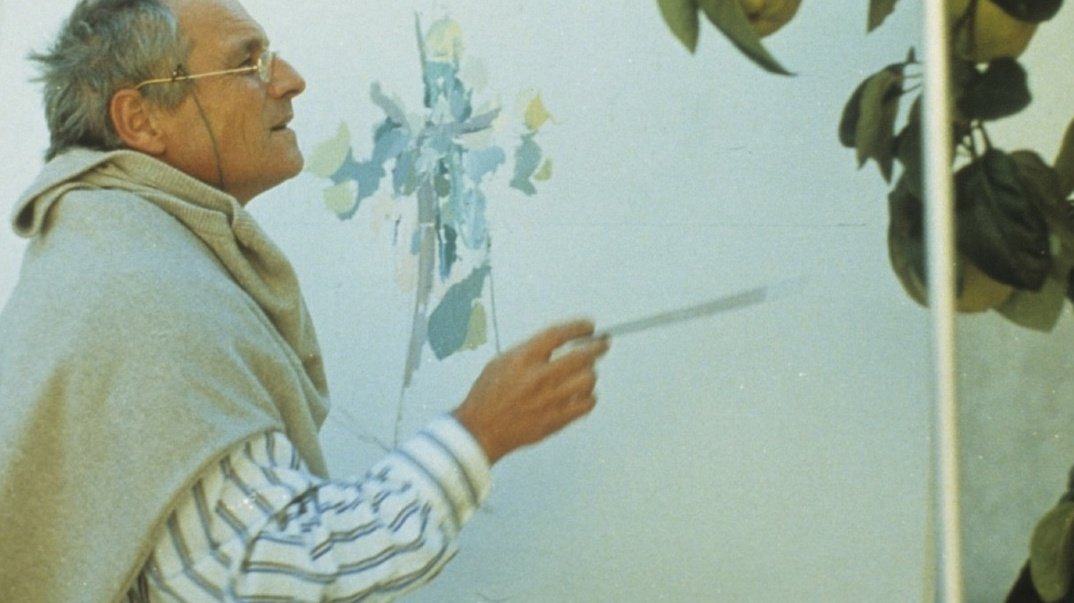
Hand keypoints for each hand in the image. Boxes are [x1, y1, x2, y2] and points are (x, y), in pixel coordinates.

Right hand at [452, 320, 609, 464]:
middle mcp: (539, 377)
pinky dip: (589, 397)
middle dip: (597, 346)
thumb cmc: (488, 396)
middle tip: (602, 344)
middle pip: (582, 355)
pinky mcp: (556, 420)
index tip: (589, 325)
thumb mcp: (501, 362)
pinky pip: (587, 404)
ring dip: (590, 373)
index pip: (559, 334)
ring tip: (586, 373)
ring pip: (589, 379)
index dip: (579, 327)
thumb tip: (558, 341)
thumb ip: (529, 350)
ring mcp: (550, 400)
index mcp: (523, 359)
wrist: (481, 430)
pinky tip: (582, 395)